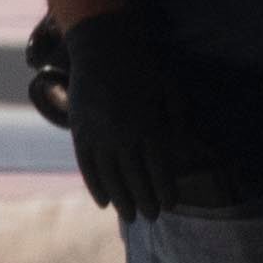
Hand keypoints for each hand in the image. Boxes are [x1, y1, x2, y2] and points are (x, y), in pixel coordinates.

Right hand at [32, 18, 186, 221]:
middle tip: (152, 217)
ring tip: (131, 215)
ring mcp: (98, 133)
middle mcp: (122, 133)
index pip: (158, 168)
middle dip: (145, 200)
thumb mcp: (170, 89)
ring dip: (121, 199)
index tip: (170, 205)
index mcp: (147, 124)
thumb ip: (176, 121)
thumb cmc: (144, 65)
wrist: (103, 45)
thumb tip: (182, 152)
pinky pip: (87, 166)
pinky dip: (95, 186)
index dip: (164, 190)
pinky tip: (103, 202)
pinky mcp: (79, 130)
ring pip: (110, 177)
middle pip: (135, 177)